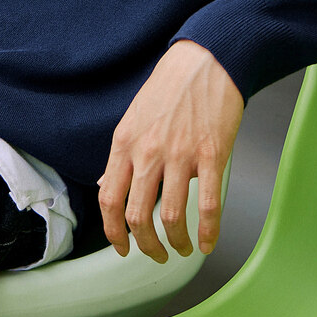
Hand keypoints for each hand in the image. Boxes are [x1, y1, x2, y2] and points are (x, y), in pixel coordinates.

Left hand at [98, 40, 243, 262]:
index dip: (113, 232)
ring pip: (170, 216)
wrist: (205, 61)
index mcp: (124, 143)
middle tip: (155, 254)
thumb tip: (105, 185)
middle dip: (145, 245)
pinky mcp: (211, 155)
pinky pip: (208, 205)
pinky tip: (208, 242)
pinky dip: (208, 232)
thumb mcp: (133, 119)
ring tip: (183, 249)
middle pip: (136, 216)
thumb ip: (121, 156)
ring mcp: (180, 154)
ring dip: (176, 243)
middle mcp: (148, 151)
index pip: (108, 198)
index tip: (121, 247)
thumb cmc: (169, 88)